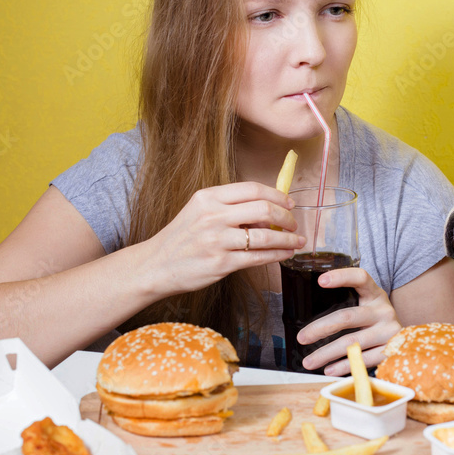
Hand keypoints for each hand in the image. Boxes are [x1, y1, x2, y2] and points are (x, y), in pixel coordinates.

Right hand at [142, 182, 305, 297]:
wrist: (156, 265)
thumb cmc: (182, 238)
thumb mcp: (200, 212)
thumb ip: (230, 207)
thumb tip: (269, 211)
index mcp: (208, 197)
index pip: (252, 189)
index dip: (277, 195)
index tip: (289, 203)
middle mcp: (212, 216)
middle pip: (263, 208)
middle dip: (286, 217)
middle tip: (294, 224)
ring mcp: (217, 240)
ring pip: (265, 236)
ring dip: (287, 239)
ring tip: (296, 241)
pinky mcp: (221, 263)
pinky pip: (259, 257)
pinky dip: (278, 255)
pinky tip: (285, 254)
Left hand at [296, 268, 401, 375]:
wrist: (409, 340)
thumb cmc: (376, 321)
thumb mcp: (368, 306)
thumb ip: (348, 305)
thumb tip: (310, 319)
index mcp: (375, 294)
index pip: (361, 278)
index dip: (342, 276)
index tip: (321, 280)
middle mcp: (384, 310)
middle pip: (347, 317)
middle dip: (321, 328)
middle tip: (302, 337)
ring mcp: (389, 331)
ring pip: (352, 342)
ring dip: (327, 353)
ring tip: (309, 362)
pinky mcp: (390, 351)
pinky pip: (363, 359)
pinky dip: (344, 366)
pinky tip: (329, 369)